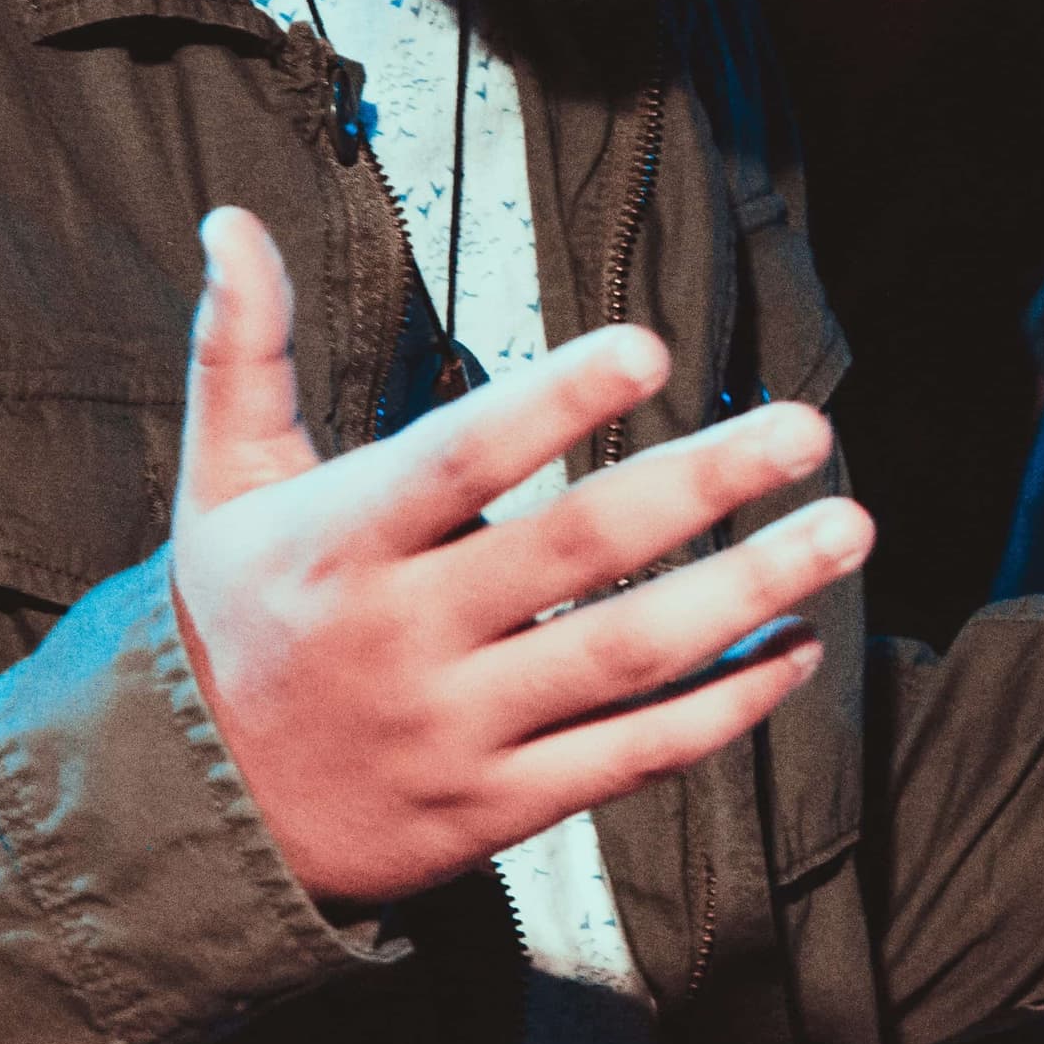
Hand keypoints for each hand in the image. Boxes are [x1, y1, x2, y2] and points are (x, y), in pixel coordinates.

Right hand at [169, 204, 861, 905]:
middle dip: (702, 485)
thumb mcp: (222, 481)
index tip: (652, 346)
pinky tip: (795, 648)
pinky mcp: (498, 811)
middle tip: (807, 429)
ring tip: (843, 530)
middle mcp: (403, 637)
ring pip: (625, 658)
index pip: (458, 459)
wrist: (201, 821)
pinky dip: (723, 709)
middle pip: (575, 553)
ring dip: (748, 592)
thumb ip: (241, 348)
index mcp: (341, 542)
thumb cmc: (232, 619)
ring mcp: (457, 731)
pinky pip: (630, 757)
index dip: (555, 404)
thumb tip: (233, 222)